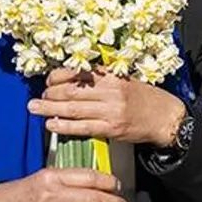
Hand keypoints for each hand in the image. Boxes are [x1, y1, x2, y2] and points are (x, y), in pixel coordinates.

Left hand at [29, 68, 185, 146]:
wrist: (166, 117)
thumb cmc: (146, 98)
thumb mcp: (126, 80)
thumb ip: (103, 79)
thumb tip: (74, 80)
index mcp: (113, 76)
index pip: (78, 72)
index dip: (58, 76)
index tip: (48, 80)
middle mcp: (111, 91)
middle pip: (71, 91)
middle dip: (50, 94)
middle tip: (37, 98)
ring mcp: (111, 111)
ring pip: (73, 109)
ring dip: (50, 109)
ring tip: (35, 109)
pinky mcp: (112, 128)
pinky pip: (82, 127)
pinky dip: (64, 126)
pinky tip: (52, 125)